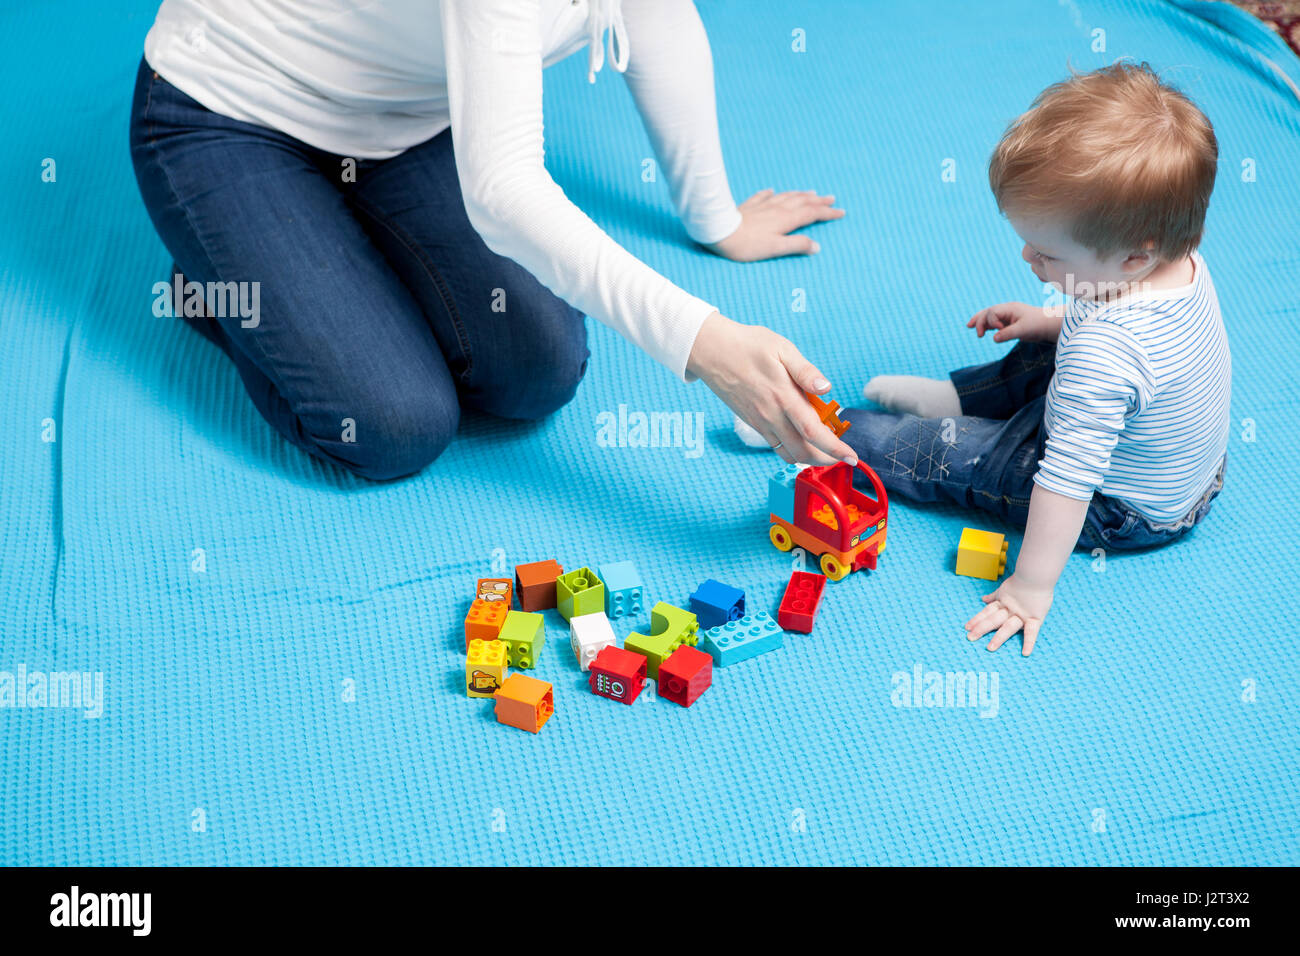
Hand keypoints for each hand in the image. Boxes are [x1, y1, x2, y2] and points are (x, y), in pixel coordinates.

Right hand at [687, 311, 857, 465]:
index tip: (852, 456)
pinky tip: (801, 440)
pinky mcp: (752, 422)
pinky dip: (792, 451)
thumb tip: (827, 388)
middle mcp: (771, 415)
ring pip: (788, 453)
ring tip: (825, 450)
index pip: (814, 432)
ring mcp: (760, 422)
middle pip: (803, 451)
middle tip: (842, 455)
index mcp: (783, 396)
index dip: (835, 448)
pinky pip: (775, 446)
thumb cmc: (748, 345)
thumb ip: (806, 371)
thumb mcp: (782, 348)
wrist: (711, 351)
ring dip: (810, 458)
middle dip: (827, 459)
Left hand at [707, 189, 843, 261]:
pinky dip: (772, 193)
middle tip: (832, 198)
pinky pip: (764, 196)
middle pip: (803, 202)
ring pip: (787, 196)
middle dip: (819, 201)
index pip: (813, 214)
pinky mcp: (750, 206)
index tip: (841, 212)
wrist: (721, 232)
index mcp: (787, 219)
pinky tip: (773, 191)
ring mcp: (764, 205)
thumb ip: (797, 246)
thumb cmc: (748, 244)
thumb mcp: (776, 248)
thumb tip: (816, 246)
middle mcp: (778, 208)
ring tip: (811, 193)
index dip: (828, 213)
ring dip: (801, 194)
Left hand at [964, 573, 1053, 654]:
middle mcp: (1010, 609)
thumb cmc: (1024, 580)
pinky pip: (1032, 631)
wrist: (1037, 574)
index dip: (977, 618)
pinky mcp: (1035, 617)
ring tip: (990, 648)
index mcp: (1003, 602)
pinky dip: (1029, 642)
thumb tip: (983, 599)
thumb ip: (994, 596)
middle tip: (969, 638)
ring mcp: (1021, 614)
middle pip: (993, 619)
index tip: (966, 627)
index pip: (987, 611)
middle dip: (981, 628)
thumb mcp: (1005, 588)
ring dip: (999, 637)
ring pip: (1008, 627)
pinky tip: (1025, 653)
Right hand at [967, 301, 1062, 342]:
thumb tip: (993, 338)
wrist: (1049, 325)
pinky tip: (982, 331)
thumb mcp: (1023, 330)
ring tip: (969, 326)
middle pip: (987, 312)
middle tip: (979, 334)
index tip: (999, 330)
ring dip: (980, 322)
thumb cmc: (1038, 325)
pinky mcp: (1009, 323)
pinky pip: (994, 322)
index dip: (991, 322)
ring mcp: (1007, 316)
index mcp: (1009, 308)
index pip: (992, 312)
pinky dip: (987, 326)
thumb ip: (1008, 334)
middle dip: (980, 321)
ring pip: (989, 316)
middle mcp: (1007, 310)